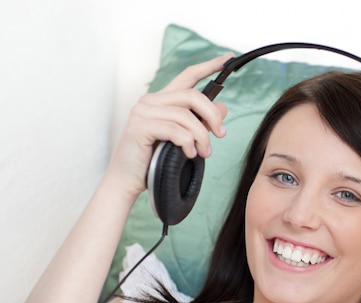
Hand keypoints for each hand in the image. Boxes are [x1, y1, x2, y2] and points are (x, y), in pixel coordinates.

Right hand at [106, 53, 233, 196]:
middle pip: (192, 96)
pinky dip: (187, 143)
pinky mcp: (139, 127)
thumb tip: (223, 106)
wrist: (128, 181)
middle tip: (221, 134)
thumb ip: (201, 122)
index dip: (209, 66)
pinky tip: (190, 153)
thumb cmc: (154, 161)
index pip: (188, 76)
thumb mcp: (184, 139)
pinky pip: (174, 130)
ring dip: (201, 136)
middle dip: (212, 115)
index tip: (228, 59)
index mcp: (162, 100)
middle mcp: (150, 101)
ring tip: (205, 153)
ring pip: (186, 115)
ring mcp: (142, 112)